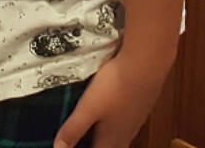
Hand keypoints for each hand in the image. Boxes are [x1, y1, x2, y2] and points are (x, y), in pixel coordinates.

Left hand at [54, 52, 169, 147]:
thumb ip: (73, 129)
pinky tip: (108, 108)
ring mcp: (134, 118)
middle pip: (109, 147)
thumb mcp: (88, 108)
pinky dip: (113, 119)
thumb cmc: (117, 86)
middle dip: (95, 144)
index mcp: (113, 138)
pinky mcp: (138, 103)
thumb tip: (59, 147)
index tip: (70, 146)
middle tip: (81, 138)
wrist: (145, 65)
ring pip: (119, 134)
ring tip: (92, 129)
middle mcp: (126, 132)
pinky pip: (124, 118)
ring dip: (104, 134)